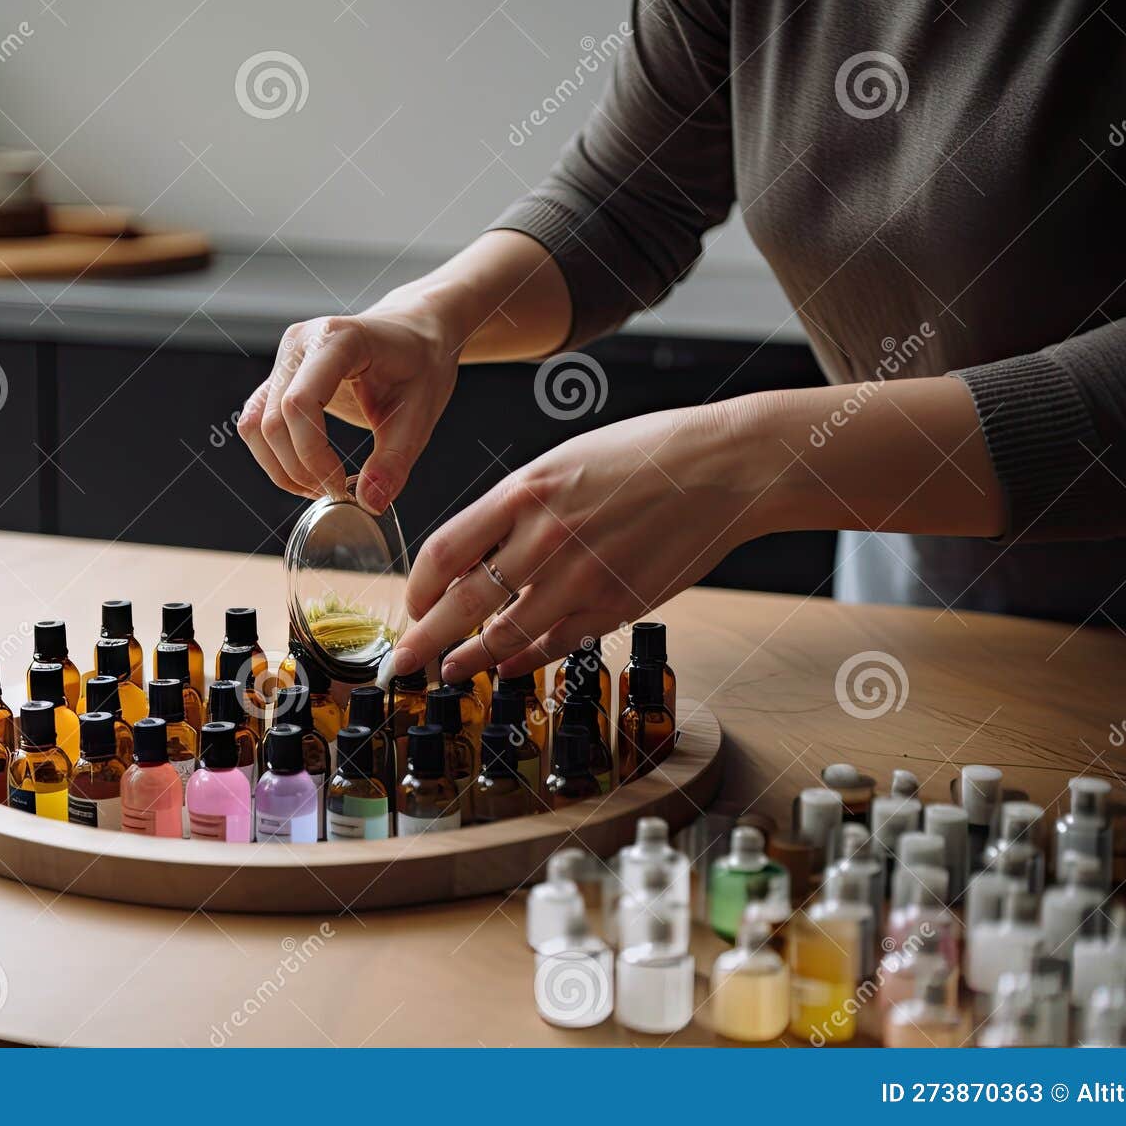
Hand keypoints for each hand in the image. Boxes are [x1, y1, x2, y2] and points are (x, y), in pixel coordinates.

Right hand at [237, 306, 459, 513]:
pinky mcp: (279, 377)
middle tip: (337, 494)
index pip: (300, 403)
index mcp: (338, 339)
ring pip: (255, 425)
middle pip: (272, 420)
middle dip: (300, 469)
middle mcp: (300, 342)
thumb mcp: (421, 414)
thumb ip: (394, 460)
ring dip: (281, 467)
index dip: (312, 454)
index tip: (342, 487)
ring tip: (321, 487)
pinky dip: (276, 456)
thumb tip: (369, 502)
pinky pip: (257, 422)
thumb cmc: (421, 363)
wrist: (415, 333)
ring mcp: (285, 358)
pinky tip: (309, 472)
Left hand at [393, 402, 771, 680]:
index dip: (418, 588)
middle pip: (462, 604)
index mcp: (525, 492)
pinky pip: (557, 643)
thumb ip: (515, 511)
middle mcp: (546, 538)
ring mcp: (582, 578)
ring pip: (507, 635)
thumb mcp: (563, 464)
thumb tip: (472, 563)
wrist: (723, 468)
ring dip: (472, 658)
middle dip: (424, 641)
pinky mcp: (617, 605)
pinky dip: (526, 657)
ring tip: (452, 668)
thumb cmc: (644, 456)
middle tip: (402, 663)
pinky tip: (508, 662)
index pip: (444, 552)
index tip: (411, 605)